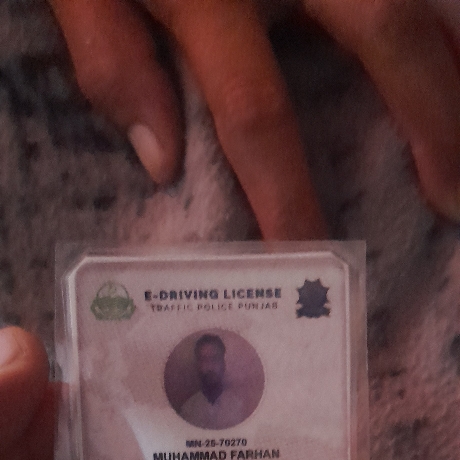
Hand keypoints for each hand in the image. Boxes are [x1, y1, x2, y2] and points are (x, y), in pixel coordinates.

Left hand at [46, 0, 459, 237]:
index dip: (288, 195)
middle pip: (386, 33)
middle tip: (456, 200)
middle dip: (433, 119)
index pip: (260, 114)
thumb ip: (110, 58)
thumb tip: (162, 160)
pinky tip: (452, 59)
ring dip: (451, 68)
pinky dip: (437, 16)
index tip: (310, 258)